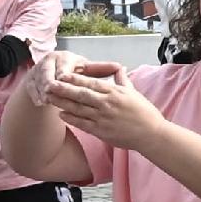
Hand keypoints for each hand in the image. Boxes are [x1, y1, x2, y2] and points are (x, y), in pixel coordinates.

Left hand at [37, 52, 154, 151]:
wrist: (151, 134)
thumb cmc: (144, 113)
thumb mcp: (134, 92)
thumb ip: (122, 80)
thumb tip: (119, 67)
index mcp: (115, 92)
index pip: (91, 83)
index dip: (75, 78)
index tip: (62, 74)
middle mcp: (107, 104)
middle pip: (81, 94)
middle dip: (63, 88)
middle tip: (49, 83)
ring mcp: (103, 118)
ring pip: (79, 108)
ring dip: (63, 102)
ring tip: (49, 97)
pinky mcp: (102, 131)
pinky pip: (82, 123)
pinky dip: (71, 118)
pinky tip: (61, 114)